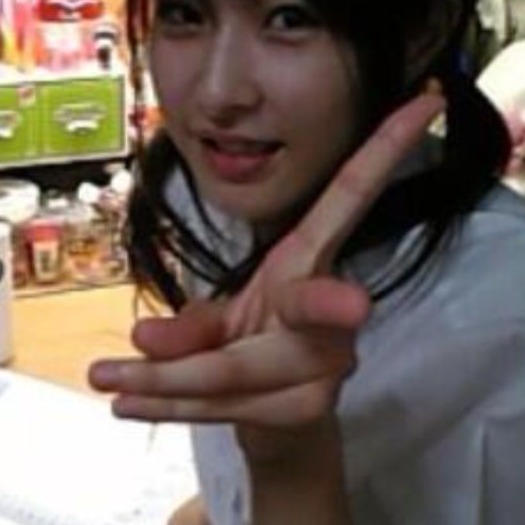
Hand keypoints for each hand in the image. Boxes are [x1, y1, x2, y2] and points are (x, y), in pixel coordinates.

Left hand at [89, 89, 444, 464]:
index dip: (384, 153)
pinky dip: (168, 407)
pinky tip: (123, 408)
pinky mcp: (308, 410)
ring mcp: (328, 365)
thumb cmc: (256, 346)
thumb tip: (145, 337)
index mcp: (308, 260)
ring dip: (161, 382)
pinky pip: (227, 406)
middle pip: (289, 307)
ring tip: (101, 379)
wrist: (284, 422)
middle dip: (236, 331)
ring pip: (233, 370)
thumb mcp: (220, 321)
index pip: (350, 199)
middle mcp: (330, 311)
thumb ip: (190, 326)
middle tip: (210, 341)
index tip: (423, 102)